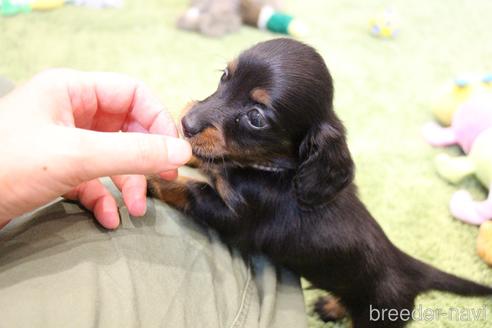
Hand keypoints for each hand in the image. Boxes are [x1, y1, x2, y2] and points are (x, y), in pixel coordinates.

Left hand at [0, 69, 190, 228]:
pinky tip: (107, 218)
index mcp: (72, 90)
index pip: (133, 94)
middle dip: (144, 157)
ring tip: (135, 209)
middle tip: (162, 180)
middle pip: (127, 127)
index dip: (158, 120)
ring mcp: (64, 141)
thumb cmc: (6, 167)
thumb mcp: (78, 156)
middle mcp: (70, 111)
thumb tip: (181, 152)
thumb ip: (134, 152)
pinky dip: (104, 198)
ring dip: (128, 183)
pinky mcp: (57, 169)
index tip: (172, 152)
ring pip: (113, 155)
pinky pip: (93, 178)